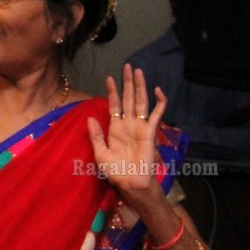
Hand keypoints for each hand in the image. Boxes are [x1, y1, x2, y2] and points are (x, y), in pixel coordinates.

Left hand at [86, 64, 166, 201]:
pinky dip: (159, 103)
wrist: (131, 183)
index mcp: (115, 129)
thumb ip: (95, 136)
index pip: (114, 105)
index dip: (112, 92)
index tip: (108, 78)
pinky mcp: (150, 132)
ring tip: (138, 71)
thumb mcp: (100, 153)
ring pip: (141, 102)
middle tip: (127, 66)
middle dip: (127, 83)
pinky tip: (158, 91)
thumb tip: (90, 117)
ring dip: (140, 87)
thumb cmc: (115, 171)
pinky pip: (156, 115)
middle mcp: (128, 124)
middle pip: (129, 99)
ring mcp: (140, 127)